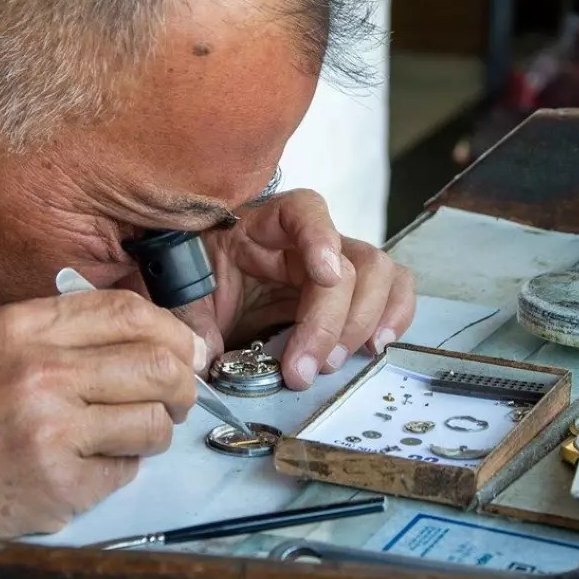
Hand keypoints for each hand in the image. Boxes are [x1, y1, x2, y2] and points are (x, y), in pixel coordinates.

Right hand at [0, 290, 203, 559]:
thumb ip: (57, 328)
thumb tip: (142, 330)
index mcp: (23, 328)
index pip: (128, 312)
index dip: (172, 329)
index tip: (187, 348)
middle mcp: (41, 373)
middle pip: (157, 365)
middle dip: (182, 384)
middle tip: (178, 397)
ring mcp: (52, 432)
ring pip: (153, 423)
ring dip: (155, 432)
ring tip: (129, 435)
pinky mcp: (60, 485)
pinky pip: (125, 472)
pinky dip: (118, 470)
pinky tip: (88, 466)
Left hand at [174, 189, 415, 389]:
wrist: (206, 285)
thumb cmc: (201, 275)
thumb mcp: (185, 289)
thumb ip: (192, 317)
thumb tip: (207, 352)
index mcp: (266, 222)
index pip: (304, 210)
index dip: (321, 238)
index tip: (325, 276)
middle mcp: (310, 238)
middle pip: (352, 262)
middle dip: (333, 322)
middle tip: (304, 367)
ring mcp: (337, 263)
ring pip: (381, 276)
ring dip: (364, 324)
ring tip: (333, 364)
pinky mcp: (351, 291)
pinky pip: (393, 292)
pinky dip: (393, 318)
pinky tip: (374, 347)